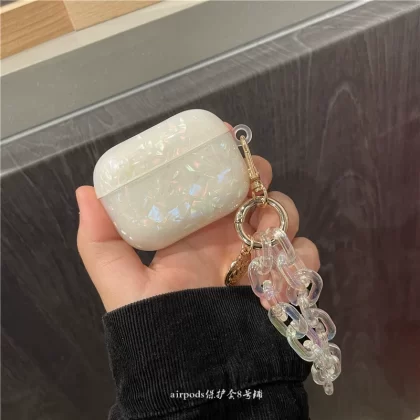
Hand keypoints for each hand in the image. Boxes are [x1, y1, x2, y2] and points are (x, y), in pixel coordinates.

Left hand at [76, 144, 319, 312]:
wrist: (191, 363)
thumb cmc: (156, 317)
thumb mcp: (119, 277)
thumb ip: (100, 237)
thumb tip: (85, 191)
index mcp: (196, 226)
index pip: (212, 180)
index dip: (220, 156)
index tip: (225, 135)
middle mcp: (228, 234)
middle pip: (255, 189)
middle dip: (257, 176)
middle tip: (251, 178)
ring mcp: (258, 253)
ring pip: (284, 215)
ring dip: (280, 215)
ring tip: (265, 229)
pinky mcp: (282, 275)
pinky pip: (306, 256)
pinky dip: (303, 257)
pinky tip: (283, 267)